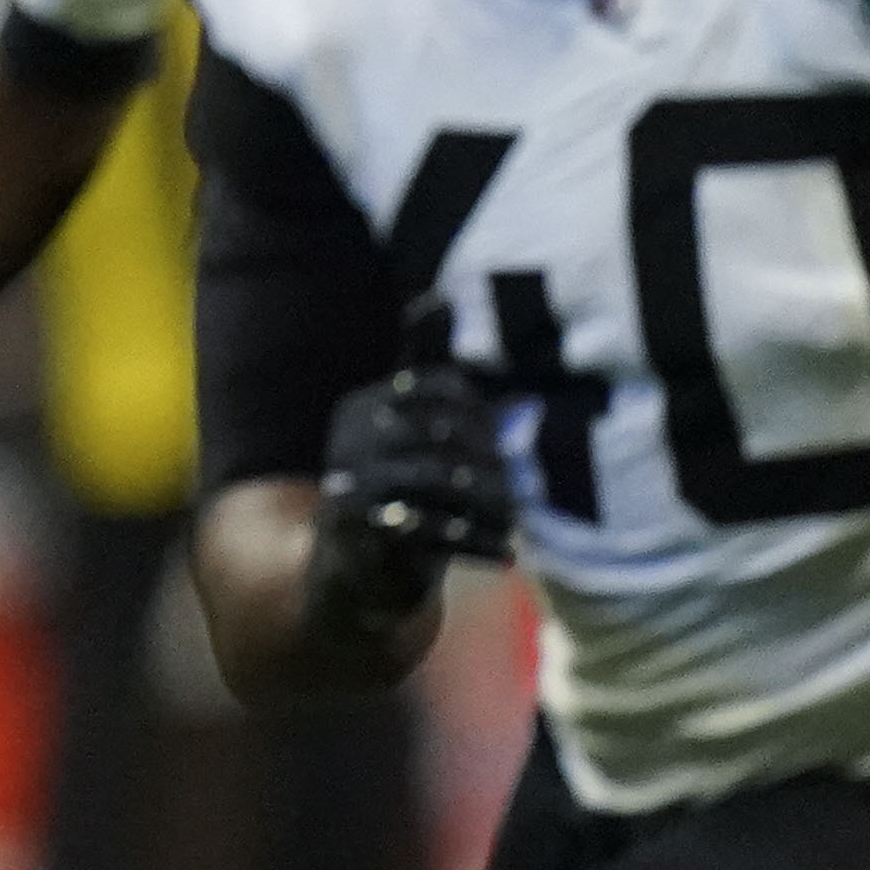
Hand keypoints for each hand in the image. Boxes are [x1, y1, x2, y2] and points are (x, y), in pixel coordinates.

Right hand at [308, 294, 516, 624]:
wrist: (352, 572)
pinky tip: (506, 553)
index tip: (503, 440)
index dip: (475, 411)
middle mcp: (349, 440)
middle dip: (487, 459)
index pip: (429, 388)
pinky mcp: (360, 535)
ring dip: (486, 501)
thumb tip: (435, 296)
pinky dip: (473, 543)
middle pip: (436, 433)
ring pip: (435, 481)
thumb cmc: (396, 486)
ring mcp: (351, 488)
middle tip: (520, 486)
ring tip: (514, 517)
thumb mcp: (408, 426)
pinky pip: (427, 533)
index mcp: (362, 407)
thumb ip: (424, 367)